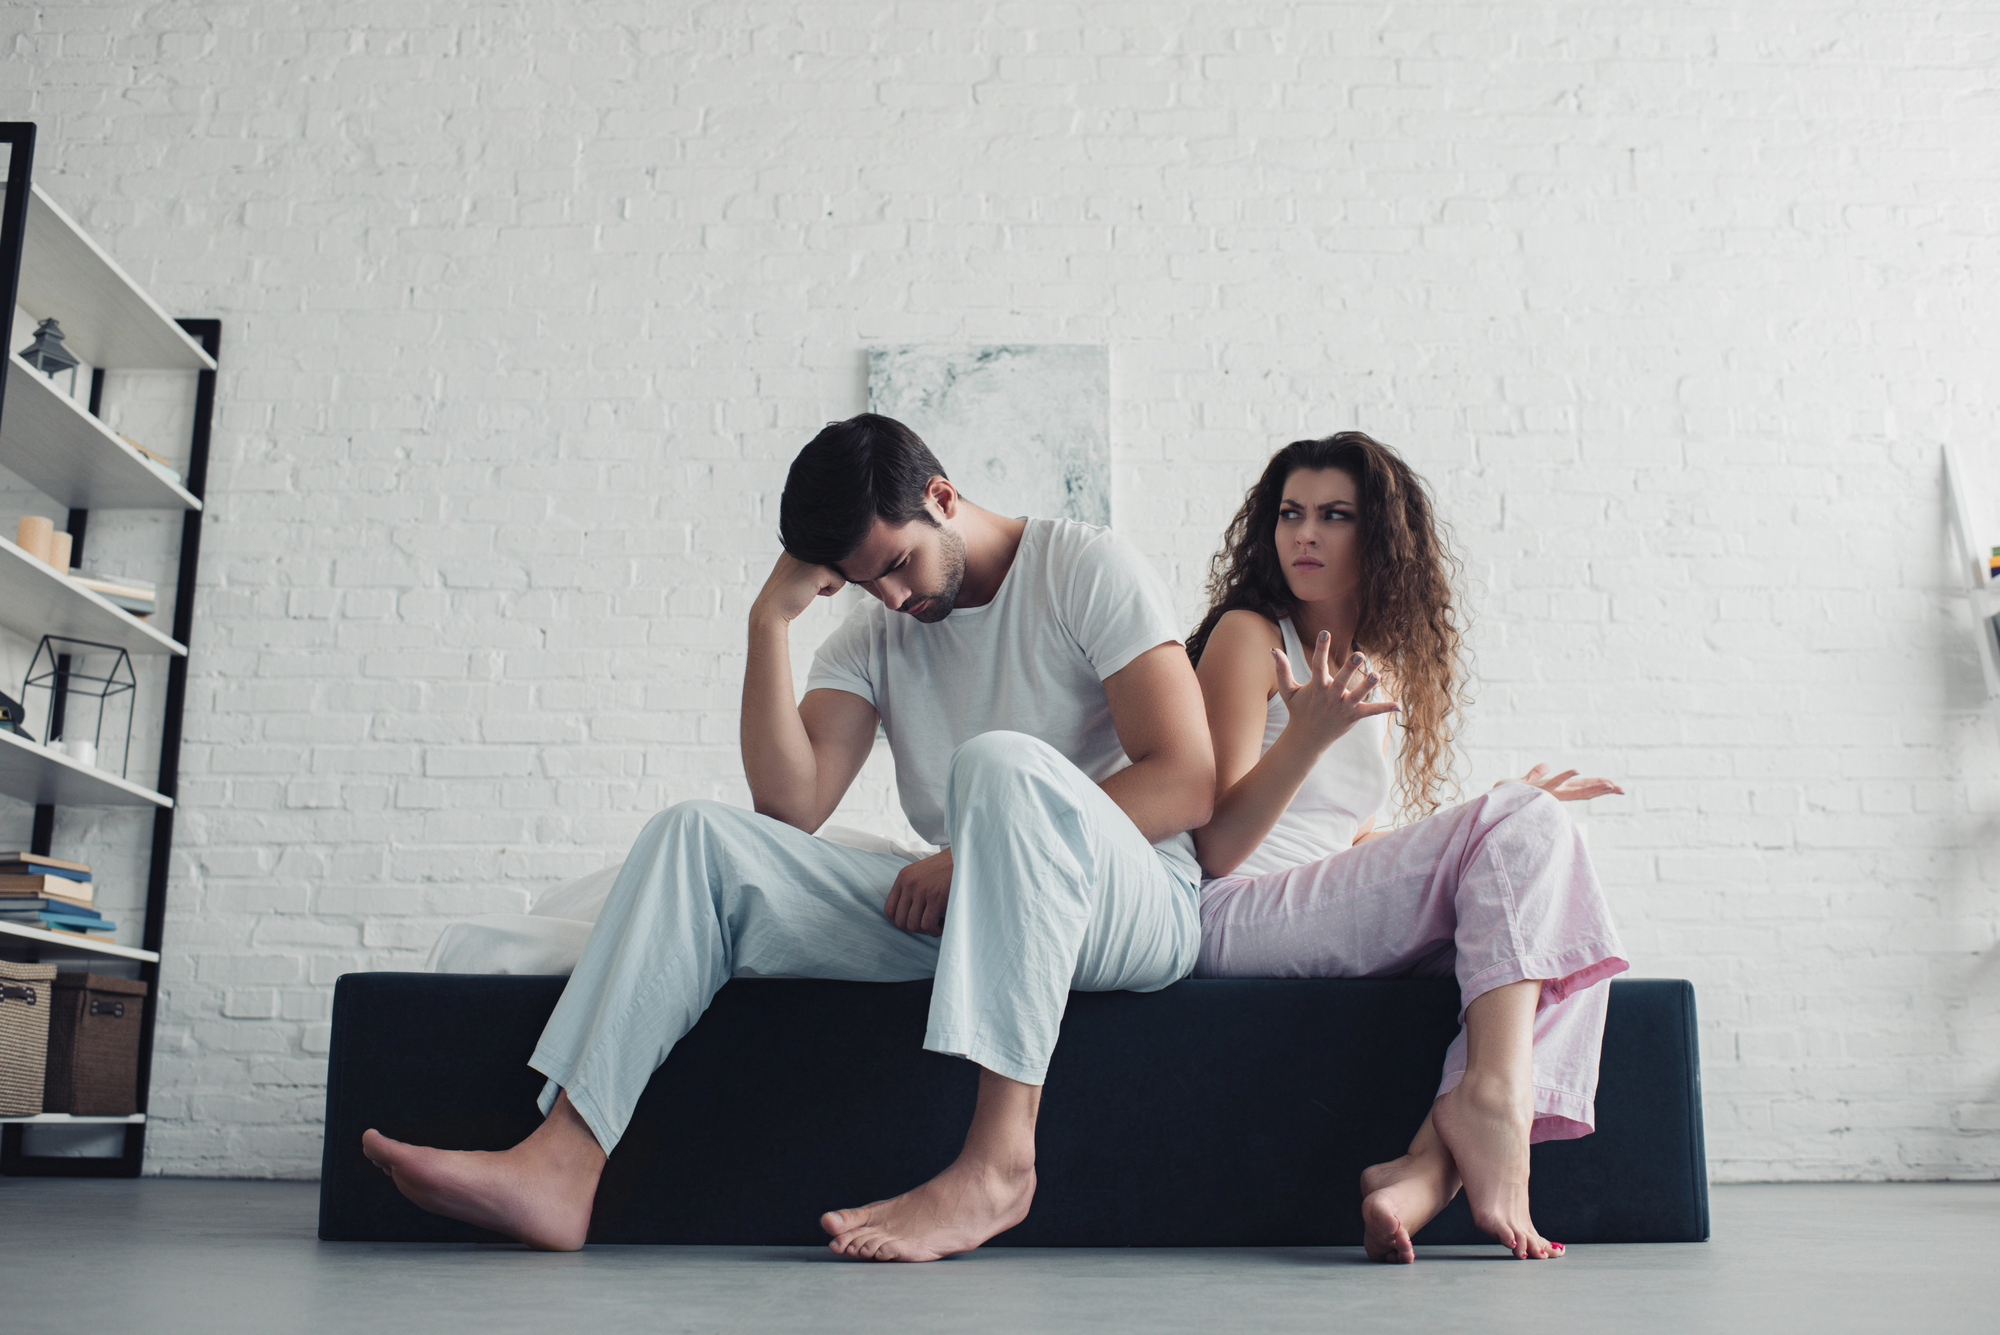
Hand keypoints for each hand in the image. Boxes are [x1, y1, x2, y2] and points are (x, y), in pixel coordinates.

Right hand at [752, 551, 846, 623]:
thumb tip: (835, 557)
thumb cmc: (783, 593)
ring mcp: (812, 557)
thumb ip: (809, 558)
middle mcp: (805, 546)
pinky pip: (840, 581)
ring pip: (838, 570)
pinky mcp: (820, 571)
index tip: (799, 579)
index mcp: (798, 543)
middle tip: (803, 584)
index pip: (825, 554)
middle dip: (824, 576)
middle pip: (834, 561)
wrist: (771, 609)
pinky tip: (811, 594)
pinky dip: (830, 592)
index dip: (817, 571)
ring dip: (827, 583)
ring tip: (806, 588)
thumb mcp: (794, 567)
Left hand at [885, 848, 953, 936]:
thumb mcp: (922, 872)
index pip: (889, 910)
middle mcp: (909, 883)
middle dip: (914, 928)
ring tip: (938, 922)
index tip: (915, 921)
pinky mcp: (936, 897)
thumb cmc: (947, 868)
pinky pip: (928, 925)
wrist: (966, 857)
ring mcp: (921, 890)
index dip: (900, 921)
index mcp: (904, 877)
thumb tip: (907, 914)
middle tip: (928, 923)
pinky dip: (935, 930)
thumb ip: (912, 888)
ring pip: (913, 925)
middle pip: (900, 921)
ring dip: (926, 930)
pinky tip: (943, 923)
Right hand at [1272, 632, 1400, 751]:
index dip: (1321, 648)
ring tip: (1376, 674)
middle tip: (1359, 654)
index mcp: (1316, 687)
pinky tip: (1398, 706)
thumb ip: (1283, 670)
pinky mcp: (1353, 716)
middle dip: (1350, 668)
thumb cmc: (1298, 710)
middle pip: (1341, 680)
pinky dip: (1384, 709)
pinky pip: (1370, 711)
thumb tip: (1273, 649)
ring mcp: (1343, 707)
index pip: (1317, 665)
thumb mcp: (1288, 691)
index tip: (1325, 632)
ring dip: (1367, 685)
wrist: (1306, 739)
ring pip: (1358, 695)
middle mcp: (1331, 696)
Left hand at [1509, 762, 1623, 802]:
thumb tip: (1545, 765)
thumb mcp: (1527, 780)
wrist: (1495, 799)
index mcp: (1557, 791)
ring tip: (1608, 783)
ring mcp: (1549, 795)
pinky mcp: (1539, 791)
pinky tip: (1577, 770)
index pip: (1582, 788)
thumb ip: (1536, 773)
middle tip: (1621, 789)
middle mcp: (1556, 795)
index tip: (1614, 786)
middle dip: (1603, 790)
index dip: (1597, 786)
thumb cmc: (1511, 792)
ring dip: (1591, 787)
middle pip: (1584, 791)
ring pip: (1574, 791)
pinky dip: (1564, 776)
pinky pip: (1554, 783)